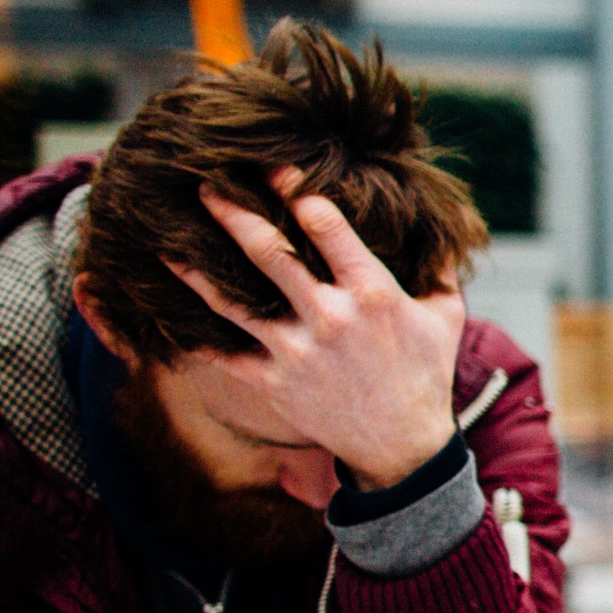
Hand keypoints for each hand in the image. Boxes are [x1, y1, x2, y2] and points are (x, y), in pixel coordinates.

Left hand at [173, 168, 466, 488]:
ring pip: (232, 301)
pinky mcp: (274, 384)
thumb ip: (440, 267)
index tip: (271, 166)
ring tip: (165, 242)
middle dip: (233, 213)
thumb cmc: (426, 373)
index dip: (294, 189)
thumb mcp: (447, 315)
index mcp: (373, 292)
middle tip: (206, 183)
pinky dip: (194, 333)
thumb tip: (444, 222)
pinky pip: (224, 354)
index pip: (325, 225)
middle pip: (269, 252)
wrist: (403, 447)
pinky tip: (166, 311)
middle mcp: (330, 317)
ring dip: (195, 268)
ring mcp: (297, 352)